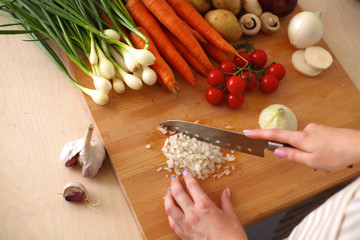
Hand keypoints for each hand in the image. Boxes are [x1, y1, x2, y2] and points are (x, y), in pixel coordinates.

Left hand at [164, 171, 246, 239]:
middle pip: (177, 194)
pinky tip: (171, 212)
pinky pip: (172, 223)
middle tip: (174, 179)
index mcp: (205, 205)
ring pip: (170, 208)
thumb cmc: (232, 236)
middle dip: (174, 184)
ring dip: (167, 198)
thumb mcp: (231, 216)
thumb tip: (226, 192)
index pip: (192, 186)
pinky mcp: (184, 235)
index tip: (185, 173)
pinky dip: (170, 215)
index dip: (188, 177)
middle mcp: (193, 214)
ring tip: (169, 193)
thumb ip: (226, 202)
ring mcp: (186, 225)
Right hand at [244, 123, 359, 170]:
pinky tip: (328, 158)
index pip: (274, 135)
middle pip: (291, 142)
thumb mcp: (311, 161)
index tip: (246, 133)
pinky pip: (313, 142)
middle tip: (314, 165)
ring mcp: (315, 130)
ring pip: (304, 145)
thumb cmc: (337, 154)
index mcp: (300, 138)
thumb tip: (276, 151)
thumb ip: (292, 156)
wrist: (359, 145)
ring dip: (310, 156)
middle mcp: (306, 130)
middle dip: (298, 155)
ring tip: (325, 164)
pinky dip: (317, 152)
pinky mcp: (323, 131)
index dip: (258, 134)